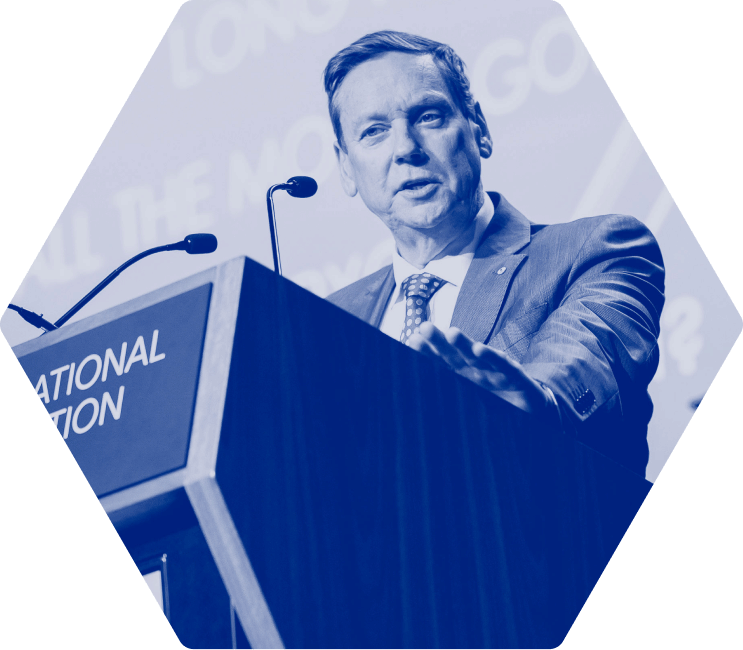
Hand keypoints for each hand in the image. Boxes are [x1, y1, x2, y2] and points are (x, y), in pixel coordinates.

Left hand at [406, 322, 550, 414]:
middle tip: (424, 327)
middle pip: (456, 354)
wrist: (530, 406)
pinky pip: (502, 365)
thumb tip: (420, 379)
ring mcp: (495, 370)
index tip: (412, 340)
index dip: (428, 352)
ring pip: (477, 356)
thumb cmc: (497, 395)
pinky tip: (480, 350)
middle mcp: (477, 368)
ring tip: (451, 332)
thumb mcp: (470, 391)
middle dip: (440, 341)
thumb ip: (450, 380)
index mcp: (464, 373)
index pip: (442, 361)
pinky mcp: (515, 375)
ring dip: (465, 344)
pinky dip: (491, 357)